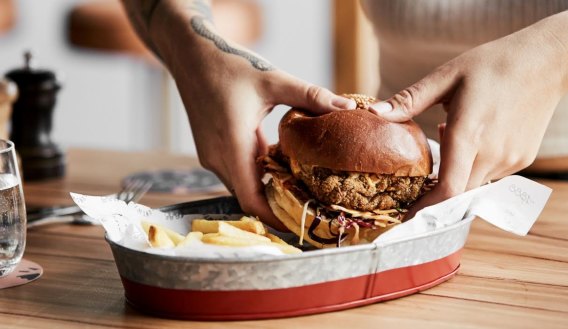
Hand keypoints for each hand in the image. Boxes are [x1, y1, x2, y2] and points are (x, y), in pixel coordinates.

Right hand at [170, 51, 354, 229]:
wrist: (191, 54)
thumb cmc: (229, 65)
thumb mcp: (274, 80)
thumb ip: (311, 96)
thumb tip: (347, 107)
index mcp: (231, 147)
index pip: (251, 199)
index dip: (275, 218)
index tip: (300, 224)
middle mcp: (217, 157)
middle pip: (247, 197)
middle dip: (276, 206)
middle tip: (308, 207)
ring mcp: (210, 154)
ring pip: (240, 184)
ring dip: (265, 189)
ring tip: (298, 189)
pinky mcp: (209, 148)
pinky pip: (234, 171)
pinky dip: (255, 174)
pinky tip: (277, 164)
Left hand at [368, 9, 567, 213]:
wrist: (547, 61)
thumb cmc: (493, 64)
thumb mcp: (446, 76)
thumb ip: (409, 100)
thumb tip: (373, 114)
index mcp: (469, 134)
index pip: (447, 189)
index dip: (426, 209)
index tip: (406, 217)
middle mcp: (492, 153)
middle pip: (457, 191)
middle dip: (435, 191)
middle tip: (420, 177)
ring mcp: (511, 159)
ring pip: (473, 182)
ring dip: (456, 173)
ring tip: (454, 137)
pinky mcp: (523, 159)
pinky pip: (490, 173)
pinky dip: (474, 165)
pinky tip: (474, 137)